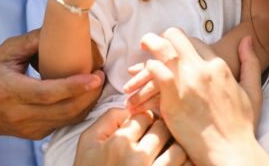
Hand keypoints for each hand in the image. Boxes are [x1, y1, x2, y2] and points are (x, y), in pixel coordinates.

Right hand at [0, 29, 103, 139]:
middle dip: (89, 95)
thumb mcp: (5, 52)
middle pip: (63, 109)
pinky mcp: (35, 134)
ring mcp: (28, 128)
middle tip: (102, 76)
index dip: (73, 86)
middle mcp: (19, 113)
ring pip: (67, 119)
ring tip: (98, 83)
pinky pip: (63, 123)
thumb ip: (32, 41)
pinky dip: (78, 109)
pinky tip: (85, 95)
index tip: (94, 76)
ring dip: (87, 103)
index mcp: (9, 90)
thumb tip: (60, 28)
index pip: (47, 92)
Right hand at [75, 108, 189, 165]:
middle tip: (154, 139)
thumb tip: (129, 109)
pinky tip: (170, 165)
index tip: (142, 128)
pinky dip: (181, 165)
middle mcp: (138, 158)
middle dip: (160, 131)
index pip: (144, 116)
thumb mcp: (87, 143)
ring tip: (165, 153)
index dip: (144, 120)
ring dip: (174, 149)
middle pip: (163, 129)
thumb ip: (107, 120)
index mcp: (120, 142)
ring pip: (178, 150)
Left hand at [135, 29, 268, 164]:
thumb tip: (246, 39)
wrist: (231, 152)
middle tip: (152, 43)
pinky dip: (148, 67)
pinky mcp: (173, 96)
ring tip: (143, 47)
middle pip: (176, 37)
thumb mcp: (252, 92)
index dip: (181, 42)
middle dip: (163, 36)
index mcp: (219, 66)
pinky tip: (144, 73)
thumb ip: (251, 63)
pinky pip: (155, 70)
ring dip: (150, 44)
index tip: (173, 48)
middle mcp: (203, 68)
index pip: (194, 41)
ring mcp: (187, 81)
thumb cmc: (241, 127)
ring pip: (162, 48)